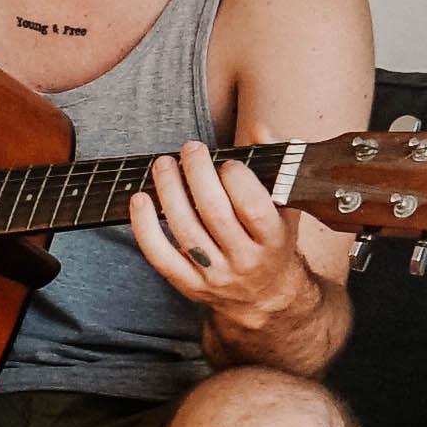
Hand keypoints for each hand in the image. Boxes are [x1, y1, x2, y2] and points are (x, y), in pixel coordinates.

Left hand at [126, 148, 301, 320]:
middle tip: (190, 149)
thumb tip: (259, 129)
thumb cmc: (273, 242)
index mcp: (273, 240)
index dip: (235, 177)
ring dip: (169, 190)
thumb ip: (277, 166)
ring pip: (185, 229)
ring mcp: (215, 275)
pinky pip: (160, 256)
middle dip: (197, 173)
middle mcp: (245, 261)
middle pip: (213, 212)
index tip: (227, 161)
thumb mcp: (287, 208)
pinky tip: (140, 198)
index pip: (252, 207)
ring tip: (164, 164)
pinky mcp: (189, 285)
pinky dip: (144, 226)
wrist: (265, 296)